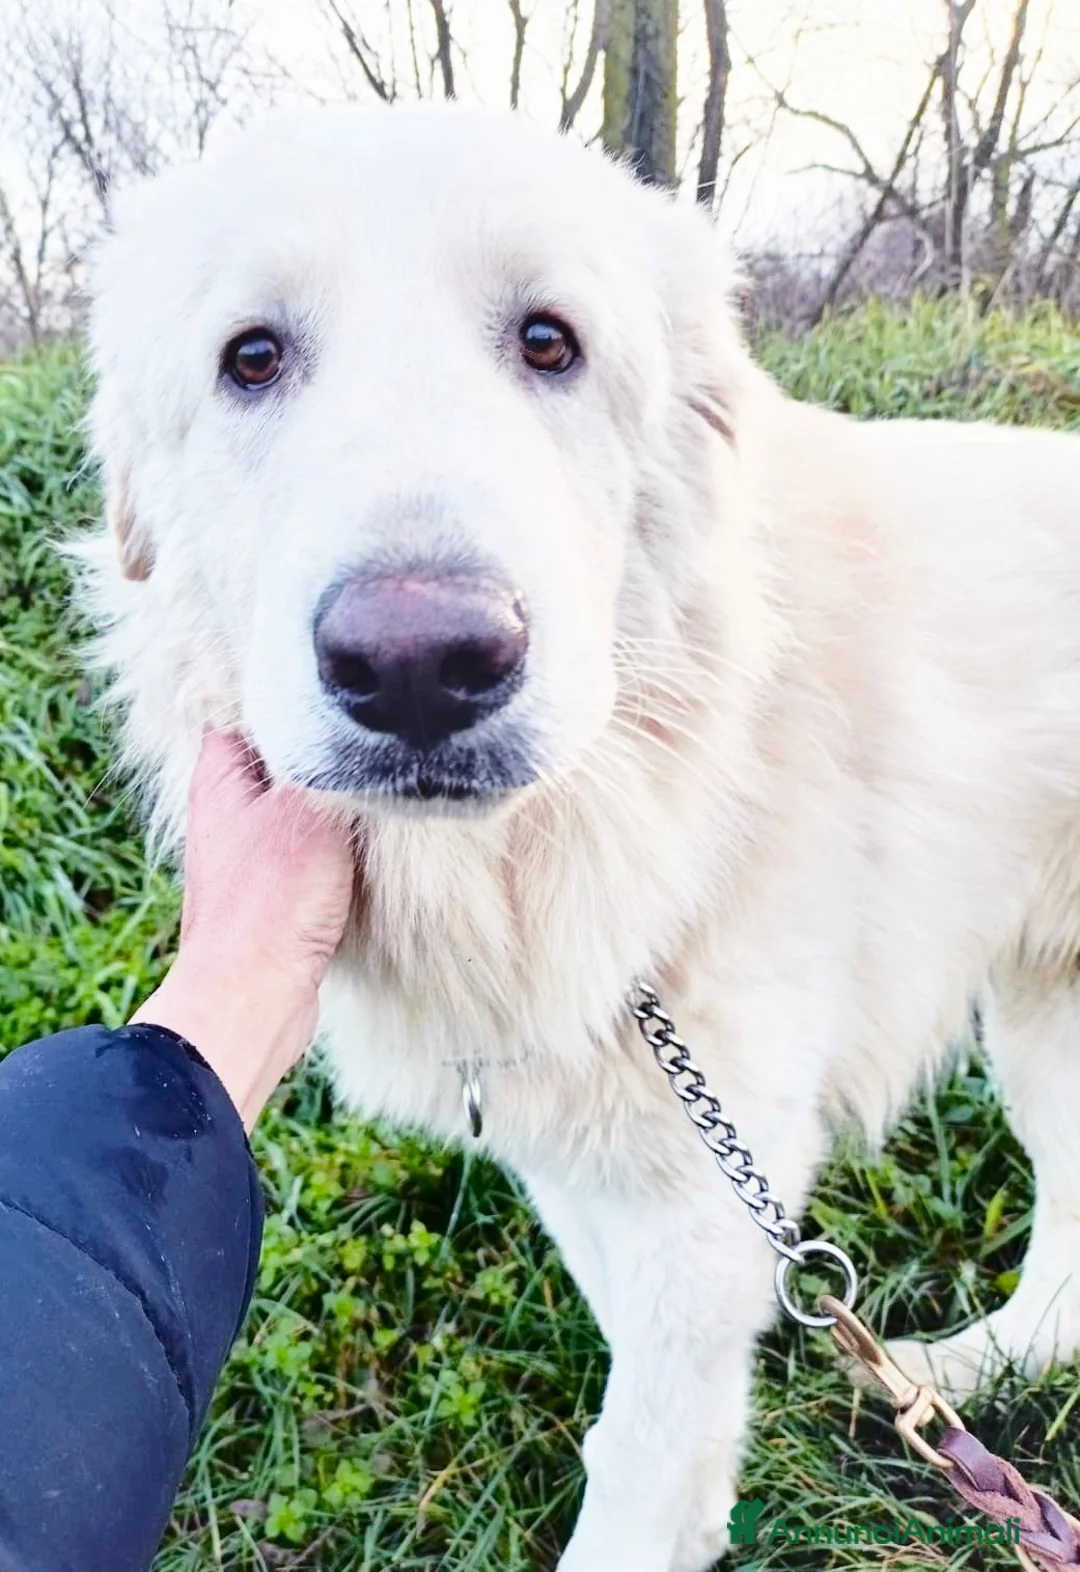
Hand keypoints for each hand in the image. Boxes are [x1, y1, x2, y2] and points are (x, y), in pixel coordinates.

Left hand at [131, 729, 356, 1128]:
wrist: (254, 995)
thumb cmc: (272, 902)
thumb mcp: (310, 810)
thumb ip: (333, 761)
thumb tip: (367, 727)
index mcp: (219, 776)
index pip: (251, 707)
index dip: (295, 694)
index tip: (343, 689)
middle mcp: (228, 809)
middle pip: (285, 756)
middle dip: (328, 749)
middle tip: (380, 733)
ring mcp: (250, 852)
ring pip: (302, 804)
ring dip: (339, 801)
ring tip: (386, 783)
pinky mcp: (274, 892)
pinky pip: (314, 849)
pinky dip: (341, 845)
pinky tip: (376, 845)